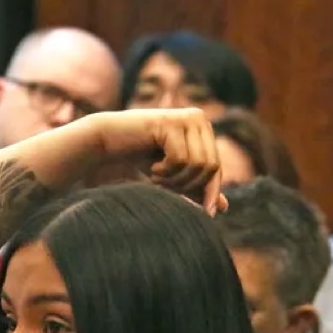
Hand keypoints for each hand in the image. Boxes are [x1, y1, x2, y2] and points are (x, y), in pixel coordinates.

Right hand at [85, 108, 226, 215]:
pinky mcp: (171, 122)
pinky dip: (165, 170)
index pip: (216, 167)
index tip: (207, 214)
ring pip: (198, 164)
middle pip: (211, 166)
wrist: (107, 143)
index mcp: (203, 129)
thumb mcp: (173, 177)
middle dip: (188, 185)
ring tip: (157, 176)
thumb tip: (224, 207)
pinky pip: (181, 159)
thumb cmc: (140, 159)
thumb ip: (196, 188)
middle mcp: (199, 118)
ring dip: (175, 179)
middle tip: (165, 186)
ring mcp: (187, 118)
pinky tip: (152, 166)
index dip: (211, 191)